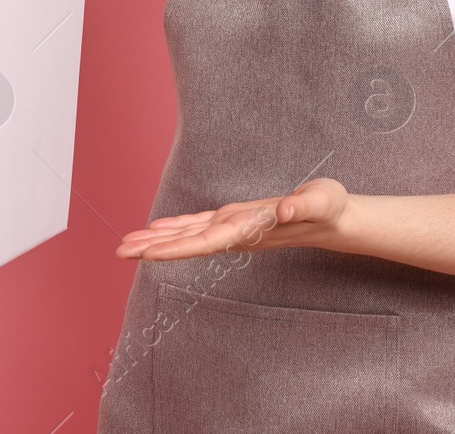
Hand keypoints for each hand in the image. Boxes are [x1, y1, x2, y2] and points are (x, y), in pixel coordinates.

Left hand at [114, 177, 351, 260]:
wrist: (335, 219)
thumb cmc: (329, 208)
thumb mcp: (321, 200)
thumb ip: (303, 206)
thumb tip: (283, 211)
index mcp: (251, 230)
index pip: (206, 242)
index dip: (176, 248)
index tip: (147, 254)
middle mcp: (236, 233)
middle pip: (189, 243)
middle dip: (154, 248)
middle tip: (118, 252)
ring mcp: (234, 227)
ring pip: (189, 235)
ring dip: (158, 239)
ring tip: (126, 243)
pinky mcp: (235, 218)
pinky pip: (199, 225)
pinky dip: (177, 226)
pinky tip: (157, 227)